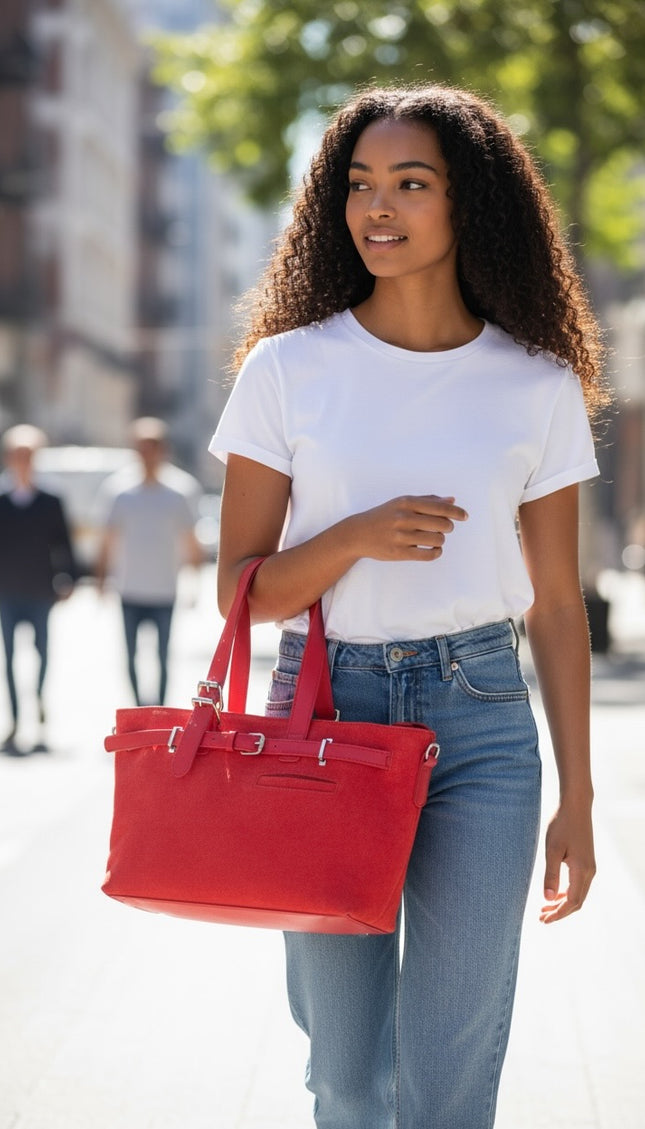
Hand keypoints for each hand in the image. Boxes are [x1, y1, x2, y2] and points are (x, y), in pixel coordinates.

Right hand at [347, 494, 467, 561]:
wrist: (358, 533)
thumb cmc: (384, 516)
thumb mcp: (402, 503)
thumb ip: (427, 500)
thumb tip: (451, 500)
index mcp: (406, 503)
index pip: (439, 507)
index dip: (456, 512)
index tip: (465, 516)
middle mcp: (404, 518)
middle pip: (442, 524)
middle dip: (448, 527)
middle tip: (444, 528)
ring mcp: (401, 536)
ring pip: (437, 539)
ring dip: (440, 540)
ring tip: (434, 538)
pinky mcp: (400, 553)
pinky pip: (428, 554)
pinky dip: (436, 552)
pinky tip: (434, 549)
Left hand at [540, 801, 595, 923]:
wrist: (576, 806)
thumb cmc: (561, 825)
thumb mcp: (552, 850)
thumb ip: (551, 874)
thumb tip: (548, 899)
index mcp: (582, 871)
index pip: (571, 902)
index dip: (558, 914)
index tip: (543, 920)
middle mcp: (589, 871)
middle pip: (576, 902)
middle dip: (560, 912)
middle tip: (541, 917)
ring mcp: (590, 866)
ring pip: (578, 894)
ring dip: (563, 903)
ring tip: (545, 908)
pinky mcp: (586, 861)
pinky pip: (579, 884)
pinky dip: (567, 893)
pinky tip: (555, 892)